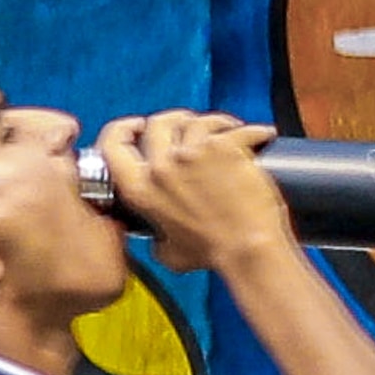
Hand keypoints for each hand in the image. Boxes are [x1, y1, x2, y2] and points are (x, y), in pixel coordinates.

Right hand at [92, 111, 292, 278]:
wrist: (246, 248)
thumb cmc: (212, 253)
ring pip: (196, 121)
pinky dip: (251, 131)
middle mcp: (161, 168)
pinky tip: (261, 137)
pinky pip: (236, 128)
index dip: (123, 129)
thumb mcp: (167, 253)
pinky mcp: (224, 146)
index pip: (113, 146)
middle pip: (158, 123)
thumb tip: (157, 233)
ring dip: (213, 124)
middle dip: (174, 121)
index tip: (138, 127)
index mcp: (140, 191)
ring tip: (228, 132)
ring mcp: (192, 154)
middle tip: (188, 126)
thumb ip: (155, 237)